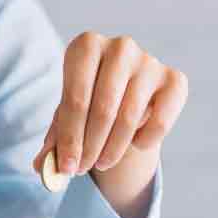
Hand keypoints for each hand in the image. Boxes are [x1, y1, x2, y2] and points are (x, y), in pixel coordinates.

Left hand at [32, 32, 187, 217]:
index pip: (76, 98)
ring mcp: (149, 61)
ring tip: (100, 164)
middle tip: (80, 171)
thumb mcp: (64, 121)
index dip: (70, 139)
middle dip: (89, 146)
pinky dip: (145, 141)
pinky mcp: (175, 79)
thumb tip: (43, 168)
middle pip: (103, 108)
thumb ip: (52, 143)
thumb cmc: (86, 106)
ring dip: (112, 149)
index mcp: (85, 46)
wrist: (123, 97)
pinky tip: (134, 144)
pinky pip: (161, 121)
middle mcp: (120, 47)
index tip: (66, 169)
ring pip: (130, 117)